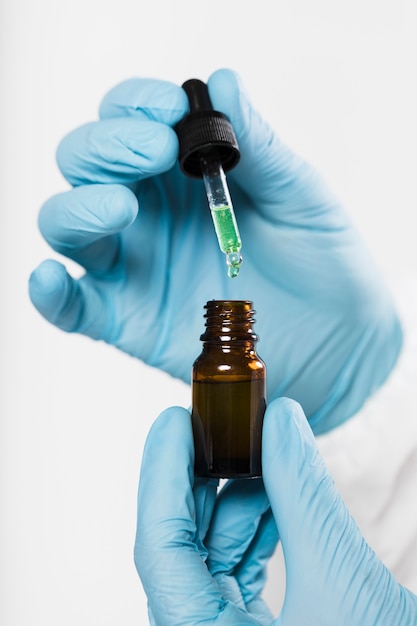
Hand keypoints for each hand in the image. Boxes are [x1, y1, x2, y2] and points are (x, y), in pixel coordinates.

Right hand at [28, 69, 401, 432]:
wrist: (336, 340)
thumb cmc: (322, 262)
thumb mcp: (298, 196)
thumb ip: (258, 146)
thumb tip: (222, 81)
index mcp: (184, 173)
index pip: (131, 121)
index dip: (136, 106)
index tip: (168, 112)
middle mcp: (149, 212)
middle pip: (85, 164)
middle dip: (106, 148)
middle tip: (155, 153)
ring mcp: (134, 265)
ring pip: (67, 224)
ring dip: (78, 207)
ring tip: (122, 207)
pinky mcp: (127, 318)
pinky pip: (72, 306)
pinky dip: (51, 293)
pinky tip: (51, 278)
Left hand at [135, 399, 416, 625]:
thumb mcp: (343, 580)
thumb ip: (303, 495)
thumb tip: (280, 421)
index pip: (158, 546)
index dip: (163, 473)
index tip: (176, 420)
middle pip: (179, 546)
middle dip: (202, 480)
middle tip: (218, 426)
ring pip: (209, 556)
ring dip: (237, 503)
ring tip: (268, 464)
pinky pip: (235, 573)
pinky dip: (254, 531)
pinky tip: (277, 500)